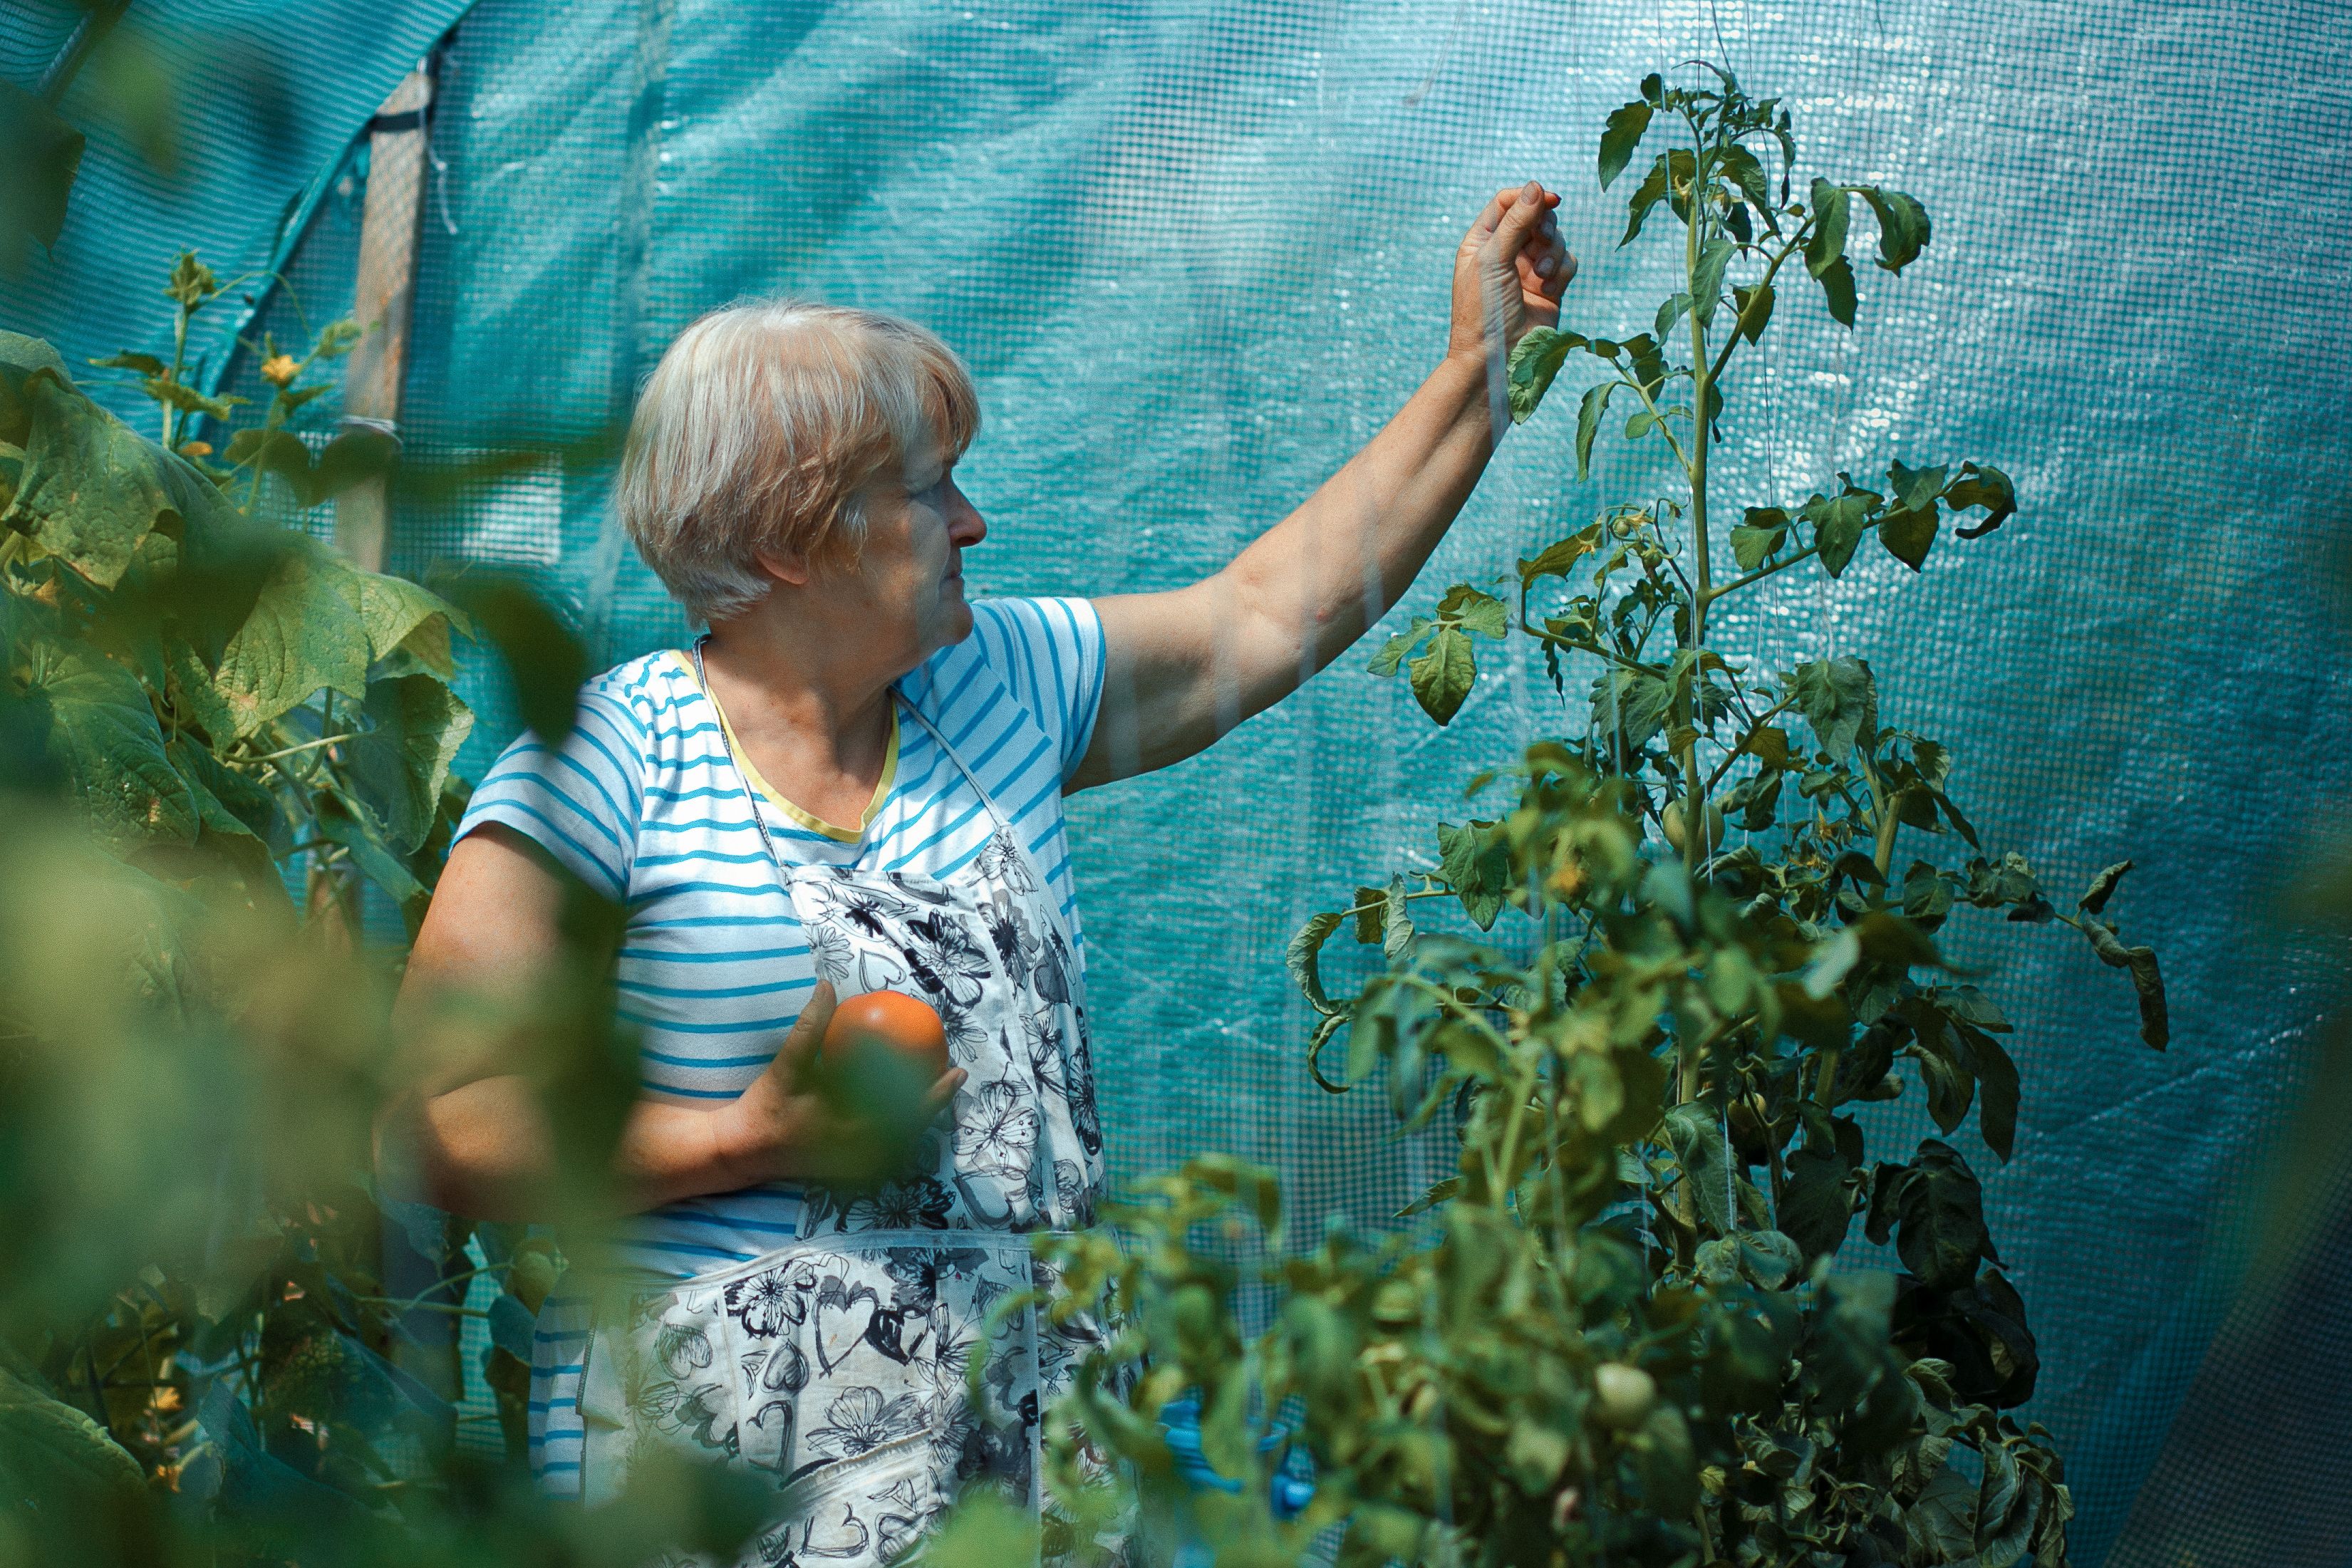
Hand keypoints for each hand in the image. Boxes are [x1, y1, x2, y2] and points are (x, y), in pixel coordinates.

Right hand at [709, 980, 965, 1188]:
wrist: (743, 1150)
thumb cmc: (767, 1107)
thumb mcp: (786, 1066)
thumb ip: (809, 1028)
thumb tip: (827, 987)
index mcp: (854, 1131)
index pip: (908, 1114)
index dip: (937, 1095)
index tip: (957, 1072)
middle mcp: (860, 1152)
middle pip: (913, 1129)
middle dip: (938, 1103)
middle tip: (956, 1074)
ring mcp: (855, 1162)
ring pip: (901, 1139)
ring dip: (920, 1114)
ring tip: (937, 1087)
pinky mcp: (847, 1165)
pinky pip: (883, 1145)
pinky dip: (897, 1125)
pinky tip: (901, 1105)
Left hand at [1447, 180, 1574, 363]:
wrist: (1496, 361)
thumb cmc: (1483, 312)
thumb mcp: (1493, 261)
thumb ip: (1516, 222)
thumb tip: (1536, 186)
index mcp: (1482, 242)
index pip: (1507, 203)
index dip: (1528, 197)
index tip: (1548, 199)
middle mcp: (1505, 254)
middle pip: (1536, 217)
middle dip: (1543, 226)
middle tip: (1541, 240)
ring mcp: (1529, 271)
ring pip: (1555, 239)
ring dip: (1553, 252)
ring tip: (1541, 276)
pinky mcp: (1550, 289)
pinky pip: (1567, 262)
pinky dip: (1562, 270)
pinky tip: (1549, 289)